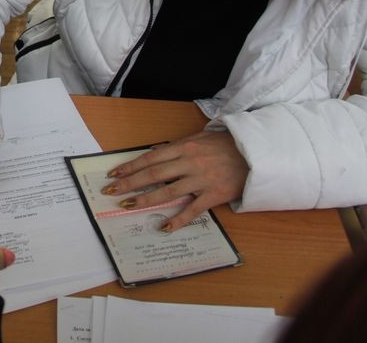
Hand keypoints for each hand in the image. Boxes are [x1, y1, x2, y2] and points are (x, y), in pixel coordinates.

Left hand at [101, 131, 248, 231]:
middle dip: (129, 183)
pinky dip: (177, 220)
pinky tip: (164, 227)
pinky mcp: (214, 195)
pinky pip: (192, 210)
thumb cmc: (225, 145)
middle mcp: (189, 162)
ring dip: (145, 200)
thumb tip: (153, 155)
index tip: (114, 174)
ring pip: (168, 191)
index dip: (130, 166)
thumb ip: (177, 148)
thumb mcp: (199, 139)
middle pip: (153, 174)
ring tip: (127, 206)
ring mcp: (201, 179)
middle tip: (111, 191)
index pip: (150, 158)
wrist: (255, 153)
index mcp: (184, 147)